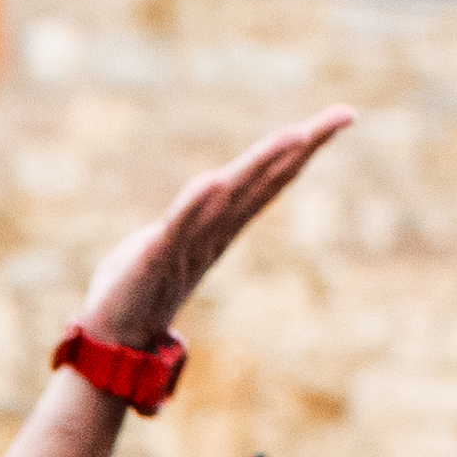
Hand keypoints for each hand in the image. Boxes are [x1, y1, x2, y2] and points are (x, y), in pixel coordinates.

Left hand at [79, 110, 356, 354]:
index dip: (305, 147)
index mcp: (221, 224)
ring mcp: (187, 244)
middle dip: (301, 147)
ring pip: (230, 198)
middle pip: (263, 181)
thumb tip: (219, 185)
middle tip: (341, 117)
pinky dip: (194, 205)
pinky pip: (177, 227)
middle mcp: (213, 231)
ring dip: (262, 165)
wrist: (111, 339)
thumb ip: (198, 213)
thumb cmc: (140, 286)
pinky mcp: (153, 258)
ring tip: (295, 134)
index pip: (270, 179)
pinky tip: (213, 180)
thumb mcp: (174, 238)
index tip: (345, 116)